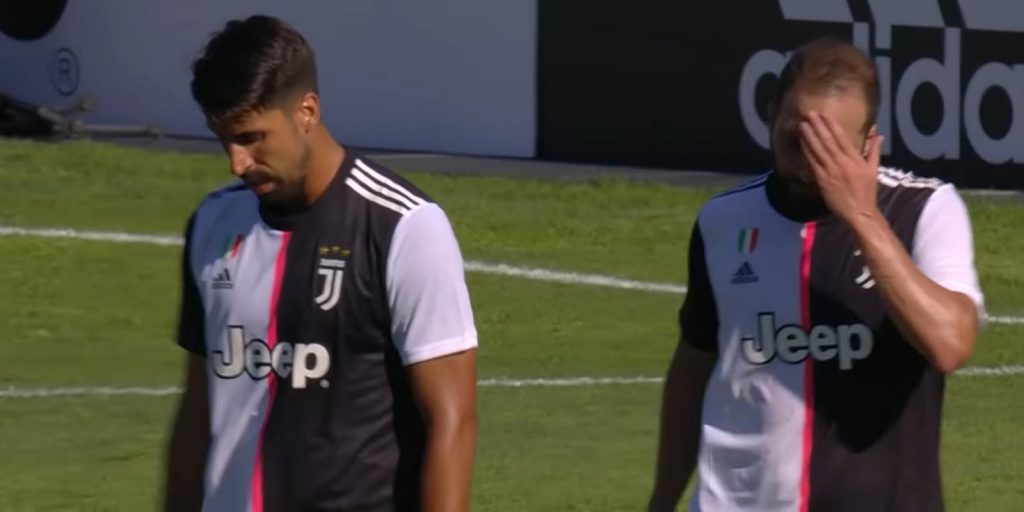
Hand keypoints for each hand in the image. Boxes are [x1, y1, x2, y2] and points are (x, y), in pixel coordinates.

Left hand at [799, 111, 883, 226]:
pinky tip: (802, 142)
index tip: (824, 114)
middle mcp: (842, 162)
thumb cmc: (867, 191)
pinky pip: (813, 163)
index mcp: (855, 158)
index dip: (832, 125)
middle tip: (809, 113)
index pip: (842, 138)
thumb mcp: (873, 168)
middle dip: (818, 126)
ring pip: (819, 150)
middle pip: (828, 141)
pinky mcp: (822, 180)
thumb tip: (877, 133)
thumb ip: (874, 150)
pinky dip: (807, 151)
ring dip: (810, 136)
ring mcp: (831, 171)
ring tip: (802, 124)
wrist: (859, 211)